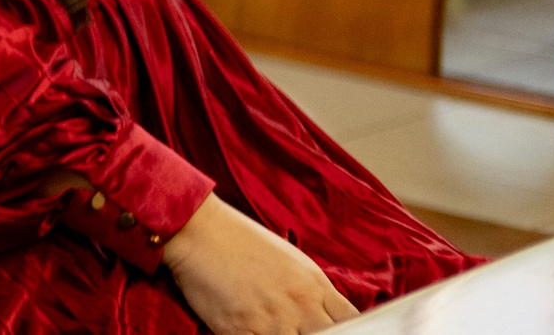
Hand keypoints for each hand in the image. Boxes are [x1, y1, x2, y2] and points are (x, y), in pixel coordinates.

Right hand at [162, 195, 355, 332]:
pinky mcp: (238, 330)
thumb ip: (315, 292)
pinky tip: (255, 334)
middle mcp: (298, 306)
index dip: (354, 334)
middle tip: (303, 330)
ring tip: (276, 329)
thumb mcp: (293, 261)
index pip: (354, 324)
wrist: (199, 230)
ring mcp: (269, 320)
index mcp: (314, 286)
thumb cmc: (243, 241)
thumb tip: (330, 317)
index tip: (344, 333)